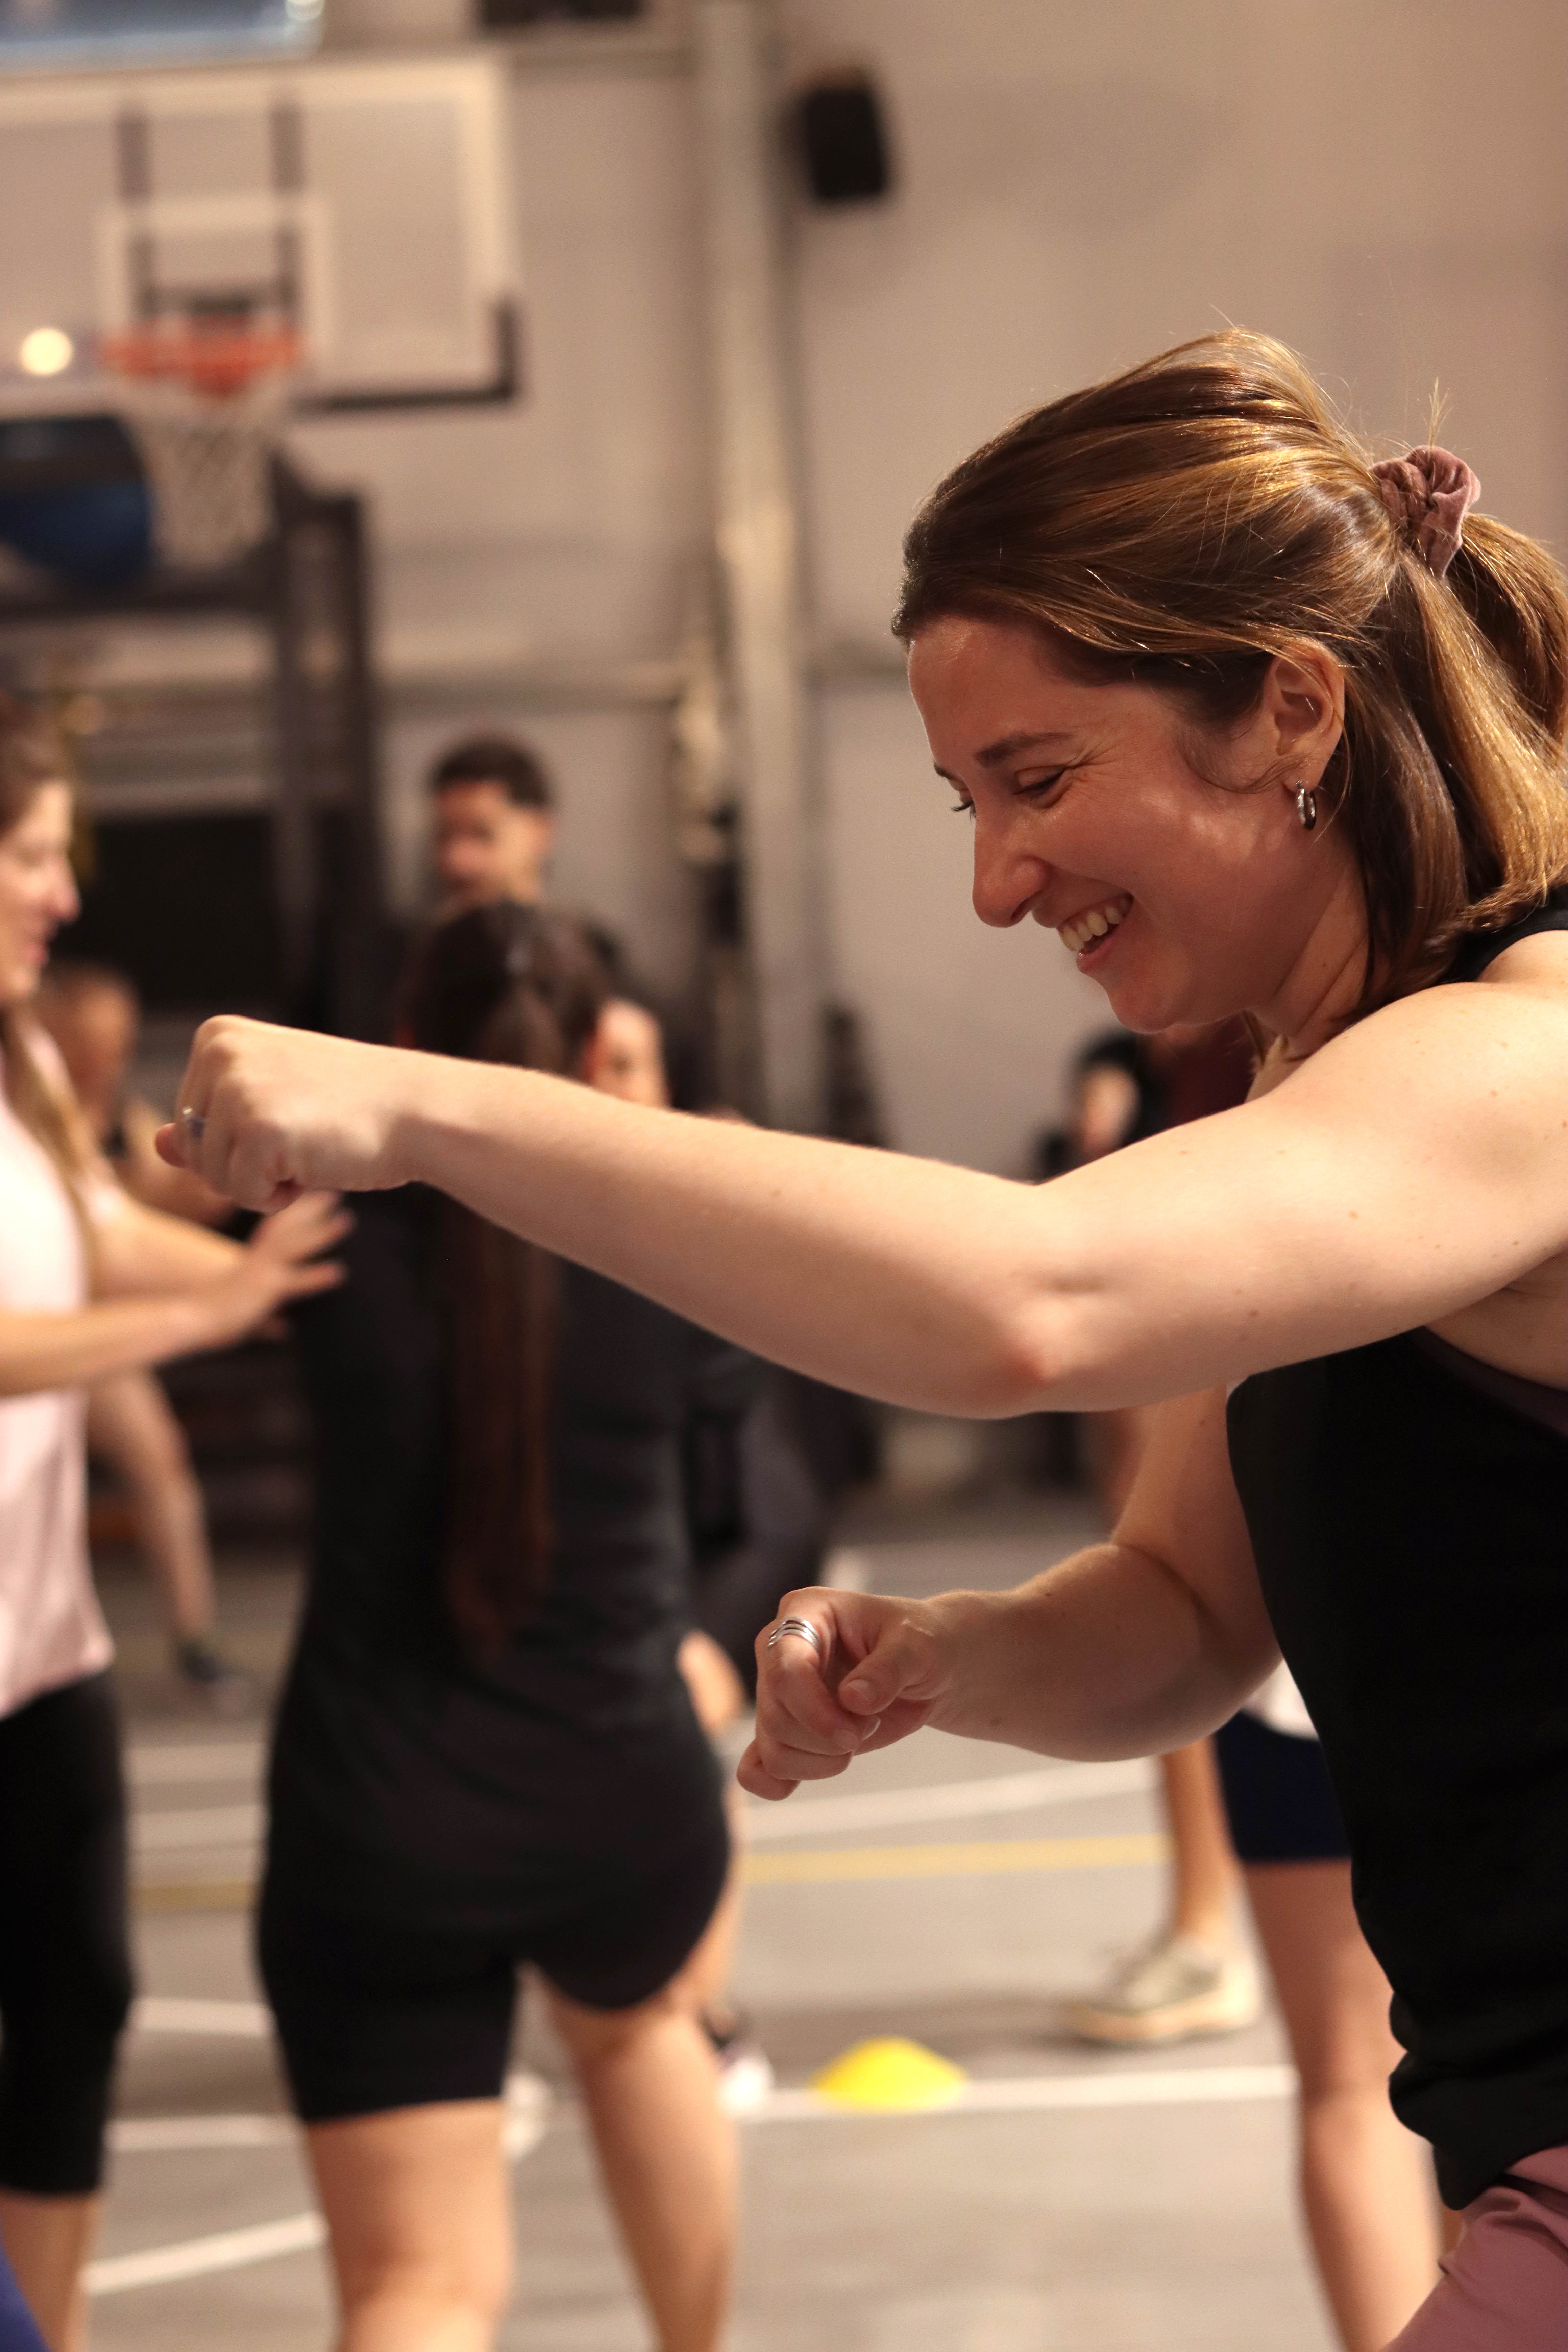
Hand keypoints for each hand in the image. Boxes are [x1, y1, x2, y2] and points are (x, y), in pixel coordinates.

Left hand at [157, 1018, 414, 1210]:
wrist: (415, 1109)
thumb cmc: (347, 1108)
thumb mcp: (269, 1105)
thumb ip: (210, 1124)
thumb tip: (156, 1146)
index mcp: (216, 1037)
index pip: (188, 1122)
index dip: (236, 1141)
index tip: (289, 1115)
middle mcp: (218, 1053)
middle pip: (193, 1151)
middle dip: (244, 1164)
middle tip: (303, 1135)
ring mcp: (236, 1089)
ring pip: (211, 1177)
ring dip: (261, 1182)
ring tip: (309, 1146)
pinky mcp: (257, 1128)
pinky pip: (241, 1194)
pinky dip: (277, 1197)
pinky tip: (314, 1164)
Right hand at [197, 1191, 350, 1348]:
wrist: (188, 1323)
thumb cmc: (205, 1320)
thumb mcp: (243, 1315)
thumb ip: (267, 1320)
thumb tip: (284, 1329)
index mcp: (252, 1264)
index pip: (276, 1231)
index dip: (296, 1214)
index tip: (316, 1197)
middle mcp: (257, 1263)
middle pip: (288, 1229)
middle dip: (312, 1211)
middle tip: (336, 1195)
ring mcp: (259, 1274)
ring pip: (294, 1247)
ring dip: (322, 1233)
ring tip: (347, 1220)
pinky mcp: (260, 1291)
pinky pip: (292, 1280)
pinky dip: (315, 1277)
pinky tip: (338, 1273)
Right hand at [737, 1586, 952, 1801]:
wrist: (926, 1668)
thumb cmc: (920, 1642)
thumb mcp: (918, 1646)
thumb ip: (889, 1668)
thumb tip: (853, 1700)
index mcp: (804, 1612)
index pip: (784, 1668)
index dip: (813, 1710)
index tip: (854, 1735)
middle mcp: (779, 1651)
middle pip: (776, 1716)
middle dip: (827, 1738)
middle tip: (870, 1724)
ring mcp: (777, 1692)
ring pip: (772, 1750)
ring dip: (820, 1761)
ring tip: (858, 1735)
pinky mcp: (786, 1730)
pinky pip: (756, 1768)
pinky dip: (775, 1783)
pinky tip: (808, 1777)